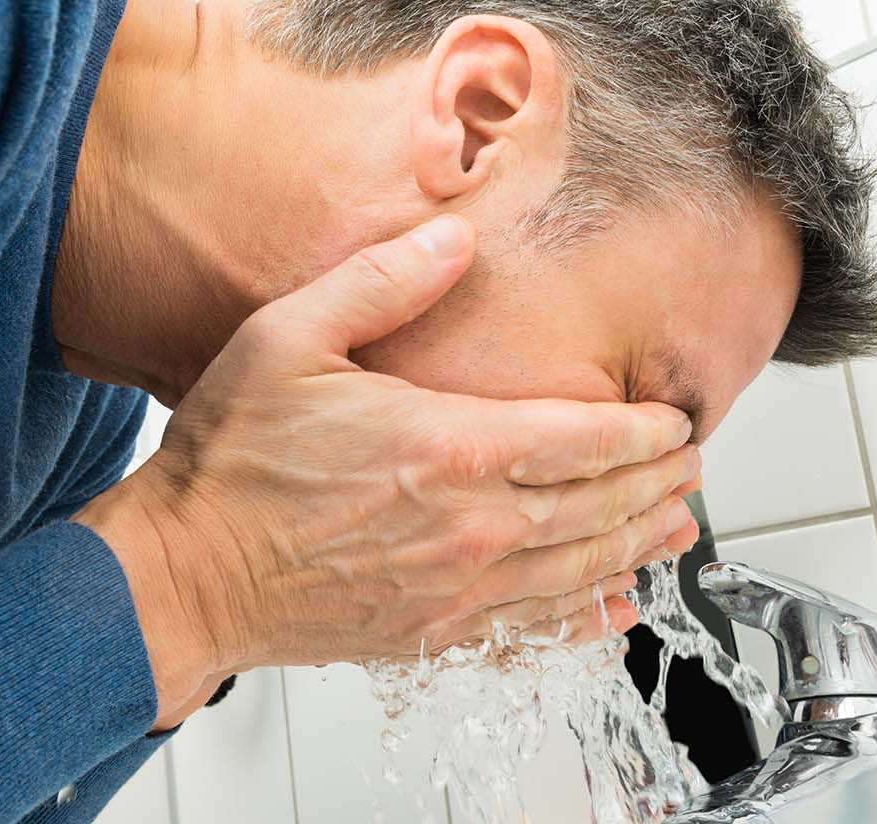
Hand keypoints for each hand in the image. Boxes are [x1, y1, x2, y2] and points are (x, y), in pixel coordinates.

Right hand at [76, 215, 701, 728]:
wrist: (181, 574)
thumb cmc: (229, 462)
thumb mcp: (288, 339)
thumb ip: (379, 285)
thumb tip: (456, 242)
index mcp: (446, 449)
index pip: (581, 439)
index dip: (641, 431)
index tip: (676, 419)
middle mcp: (466, 529)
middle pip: (595, 509)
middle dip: (656, 486)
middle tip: (695, 468)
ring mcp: (452, 592)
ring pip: (575, 571)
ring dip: (636, 548)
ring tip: (677, 529)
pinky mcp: (428, 633)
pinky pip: (529, 630)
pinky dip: (582, 620)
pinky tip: (612, 610)